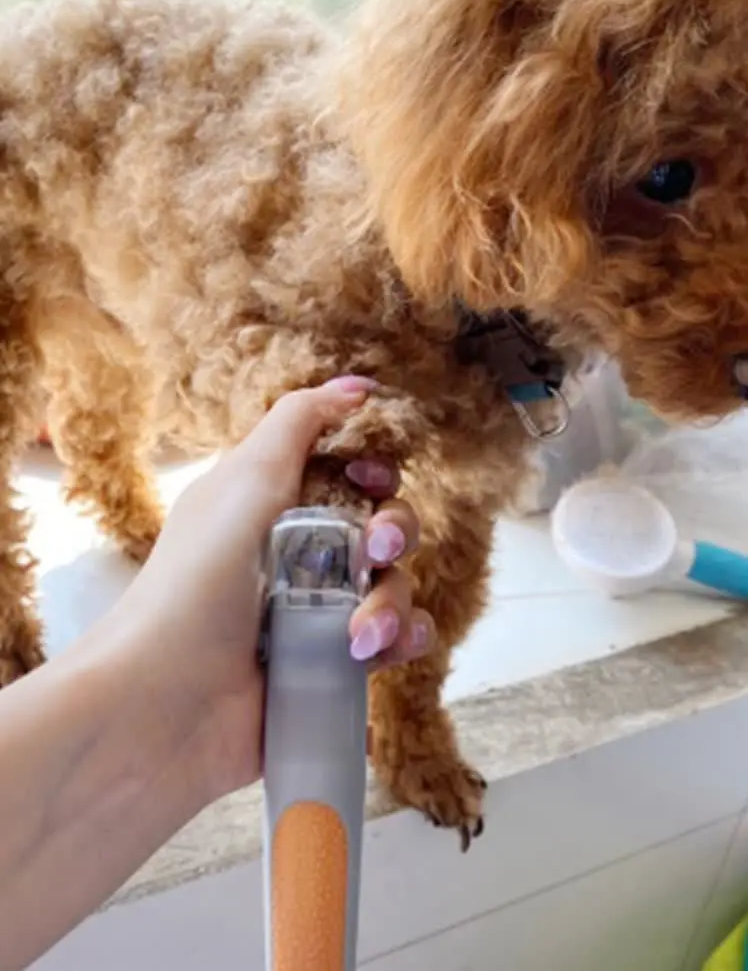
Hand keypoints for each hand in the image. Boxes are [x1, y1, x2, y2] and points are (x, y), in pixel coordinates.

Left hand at [111, 377, 432, 800]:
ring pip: (395, 585)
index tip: (371, 476)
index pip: (347, 470)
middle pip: (383, 523)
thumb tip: (358, 385)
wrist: (163, 704)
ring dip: (392, 601)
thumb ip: (299, 423)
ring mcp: (319, 613)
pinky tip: (378, 652)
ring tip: (358, 634)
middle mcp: (301, 553)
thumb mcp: (245, 482)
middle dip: (392, 531)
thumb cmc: (197, 583)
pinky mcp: (332, 667)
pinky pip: (393, 642)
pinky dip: (398, 642)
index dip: (372, 468)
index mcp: (275, 503)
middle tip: (373, 549)